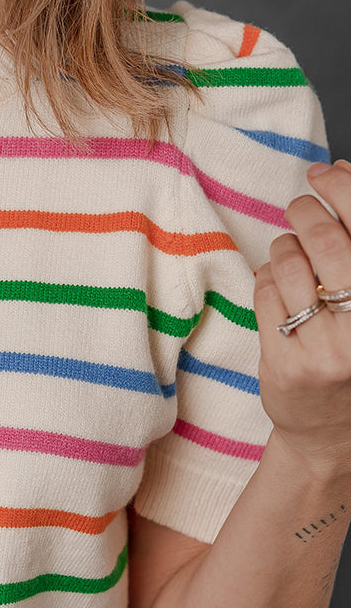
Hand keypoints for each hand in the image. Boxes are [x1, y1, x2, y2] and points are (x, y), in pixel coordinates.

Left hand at [254, 160, 350, 476]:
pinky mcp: (286, 365)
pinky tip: (276, 285)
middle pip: (331, 241)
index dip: (344, 188)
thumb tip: (341, 171)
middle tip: (300, 206)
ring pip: (291, 266)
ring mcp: (326, 349)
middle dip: (308, 211)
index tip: (325, 172)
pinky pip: (265, 295)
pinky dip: (266, 279)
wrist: (333, 436)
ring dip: (284, 247)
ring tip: (289, 252)